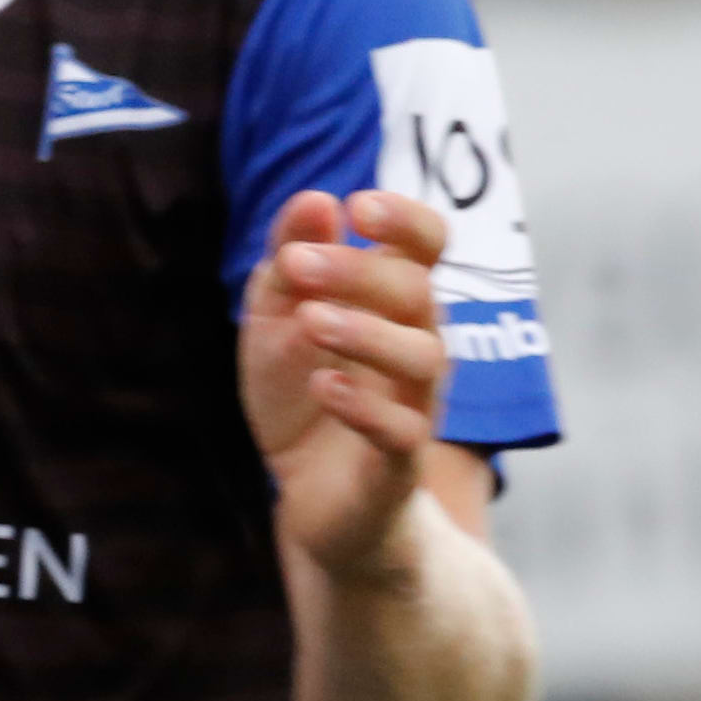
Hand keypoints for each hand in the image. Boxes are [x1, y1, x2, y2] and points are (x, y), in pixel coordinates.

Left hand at [241, 190, 451, 578]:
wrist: (312, 500)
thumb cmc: (300, 395)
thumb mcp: (273, 321)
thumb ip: (289, 262)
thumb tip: (316, 199)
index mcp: (390, 304)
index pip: (427, 246)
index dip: (406, 219)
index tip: (359, 205)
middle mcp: (417, 346)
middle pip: (417, 292)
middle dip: (356, 271)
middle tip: (296, 265)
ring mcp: (414, 405)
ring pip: (424, 357)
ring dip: (366, 332)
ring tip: (311, 322)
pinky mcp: (397, 464)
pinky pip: (402, 432)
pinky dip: (365, 406)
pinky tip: (324, 387)